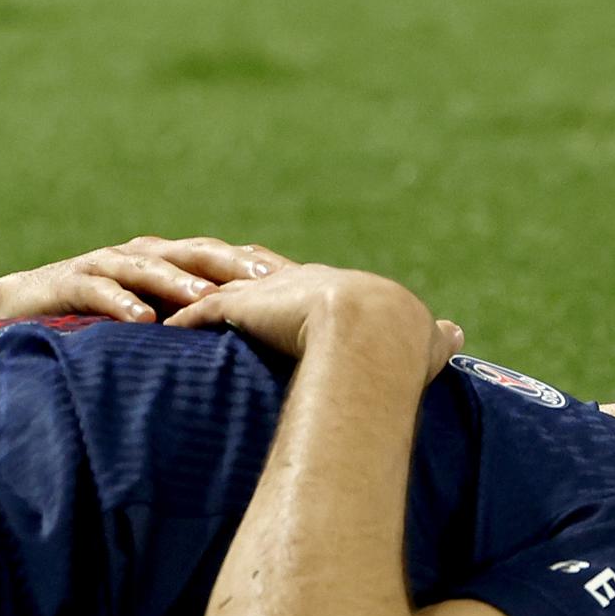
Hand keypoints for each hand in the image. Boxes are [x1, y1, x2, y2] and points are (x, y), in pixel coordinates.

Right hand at [0, 236, 297, 325]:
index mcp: (168, 266)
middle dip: (232, 268)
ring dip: (179, 283)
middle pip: (194, 255)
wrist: (15, 313)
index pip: (223, 261)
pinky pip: (97, 289)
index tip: (303, 286)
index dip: (259, 271)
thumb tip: (259, 368)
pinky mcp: (67, 281)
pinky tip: (142, 321)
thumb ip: (196, 337)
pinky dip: (120, 302)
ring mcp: (103, 265)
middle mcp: (141, 258)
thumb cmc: (96, 328)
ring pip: (149, 268)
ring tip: (207, 300)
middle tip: (269, 284)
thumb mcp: (154, 331)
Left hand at [163, 264, 463, 383]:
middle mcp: (297, 282)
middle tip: (209, 283)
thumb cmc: (401, 340)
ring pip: (221, 289)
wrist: (373, 329)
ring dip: (194, 294)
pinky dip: (180, 321)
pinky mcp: (242, 309)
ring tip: (173, 299)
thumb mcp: (421, 338)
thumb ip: (434, 337)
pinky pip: (202, 314)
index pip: (303, 282)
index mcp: (337, 288)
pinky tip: (160, 328)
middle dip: (234, 281)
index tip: (273, 287)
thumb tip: (455, 332)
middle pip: (256, 274)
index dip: (286, 285)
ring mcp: (267, 293)